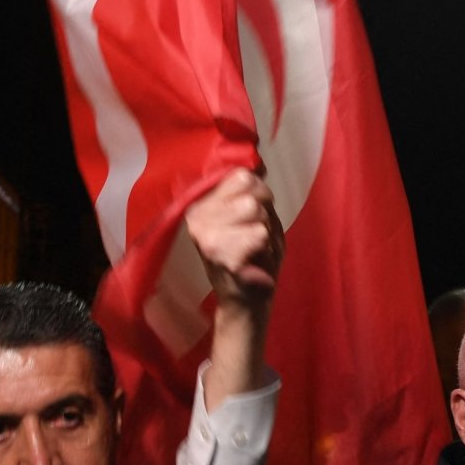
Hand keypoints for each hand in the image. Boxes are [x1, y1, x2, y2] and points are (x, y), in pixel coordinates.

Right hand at [185, 168, 284, 307]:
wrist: (247, 301)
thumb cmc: (253, 257)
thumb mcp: (251, 218)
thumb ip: (251, 191)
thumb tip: (259, 163)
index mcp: (202, 204)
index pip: (243, 176)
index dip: (261, 195)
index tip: (254, 220)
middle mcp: (197, 216)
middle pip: (254, 193)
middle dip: (266, 216)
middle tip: (255, 240)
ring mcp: (205, 235)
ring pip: (257, 211)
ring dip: (266, 233)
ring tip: (255, 250)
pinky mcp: (219, 253)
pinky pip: (260, 234)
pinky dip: (267, 249)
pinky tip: (255, 263)